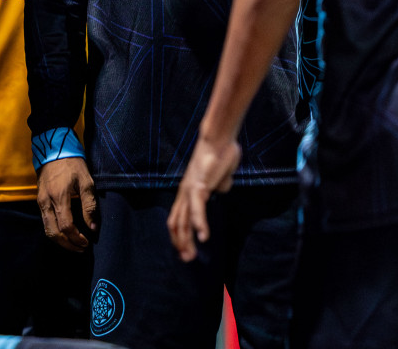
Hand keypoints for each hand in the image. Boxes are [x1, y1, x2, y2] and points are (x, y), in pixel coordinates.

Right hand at [37, 157, 97, 251]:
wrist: (54, 149)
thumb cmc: (72, 164)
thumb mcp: (86, 181)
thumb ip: (89, 205)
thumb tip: (92, 227)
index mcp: (59, 196)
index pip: (66, 226)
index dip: (76, 238)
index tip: (86, 242)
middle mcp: (46, 202)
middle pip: (53, 232)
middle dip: (67, 244)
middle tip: (80, 248)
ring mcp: (41, 201)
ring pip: (46, 229)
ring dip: (60, 241)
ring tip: (74, 244)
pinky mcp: (39, 200)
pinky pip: (45, 222)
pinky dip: (54, 232)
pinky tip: (65, 233)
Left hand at [168, 136, 240, 262]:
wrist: (220, 139)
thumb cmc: (221, 155)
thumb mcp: (220, 178)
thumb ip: (219, 187)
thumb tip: (221, 190)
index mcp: (188, 191)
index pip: (178, 218)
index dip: (180, 236)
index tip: (186, 250)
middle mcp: (184, 193)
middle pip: (176, 223)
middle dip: (180, 243)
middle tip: (187, 259)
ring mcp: (189, 190)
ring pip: (182, 220)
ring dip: (186, 239)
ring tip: (191, 255)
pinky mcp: (199, 186)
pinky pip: (197, 209)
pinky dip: (199, 224)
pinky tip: (203, 237)